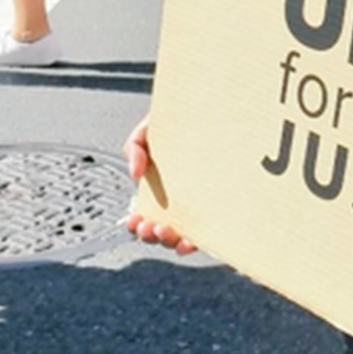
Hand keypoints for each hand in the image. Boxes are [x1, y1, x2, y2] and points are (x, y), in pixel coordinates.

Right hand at [123, 113, 197, 254]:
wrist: (207, 113)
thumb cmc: (179, 125)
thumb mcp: (147, 132)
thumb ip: (133, 149)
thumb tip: (134, 173)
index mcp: (160, 189)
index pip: (147, 215)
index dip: (138, 224)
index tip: (135, 221)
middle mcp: (179, 201)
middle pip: (162, 231)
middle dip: (152, 235)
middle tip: (150, 227)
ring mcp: (199, 207)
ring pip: (183, 236)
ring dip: (171, 241)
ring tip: (166, 231)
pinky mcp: (219, 208)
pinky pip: (209, 232)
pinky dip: (198, 240)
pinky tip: (191, 240)